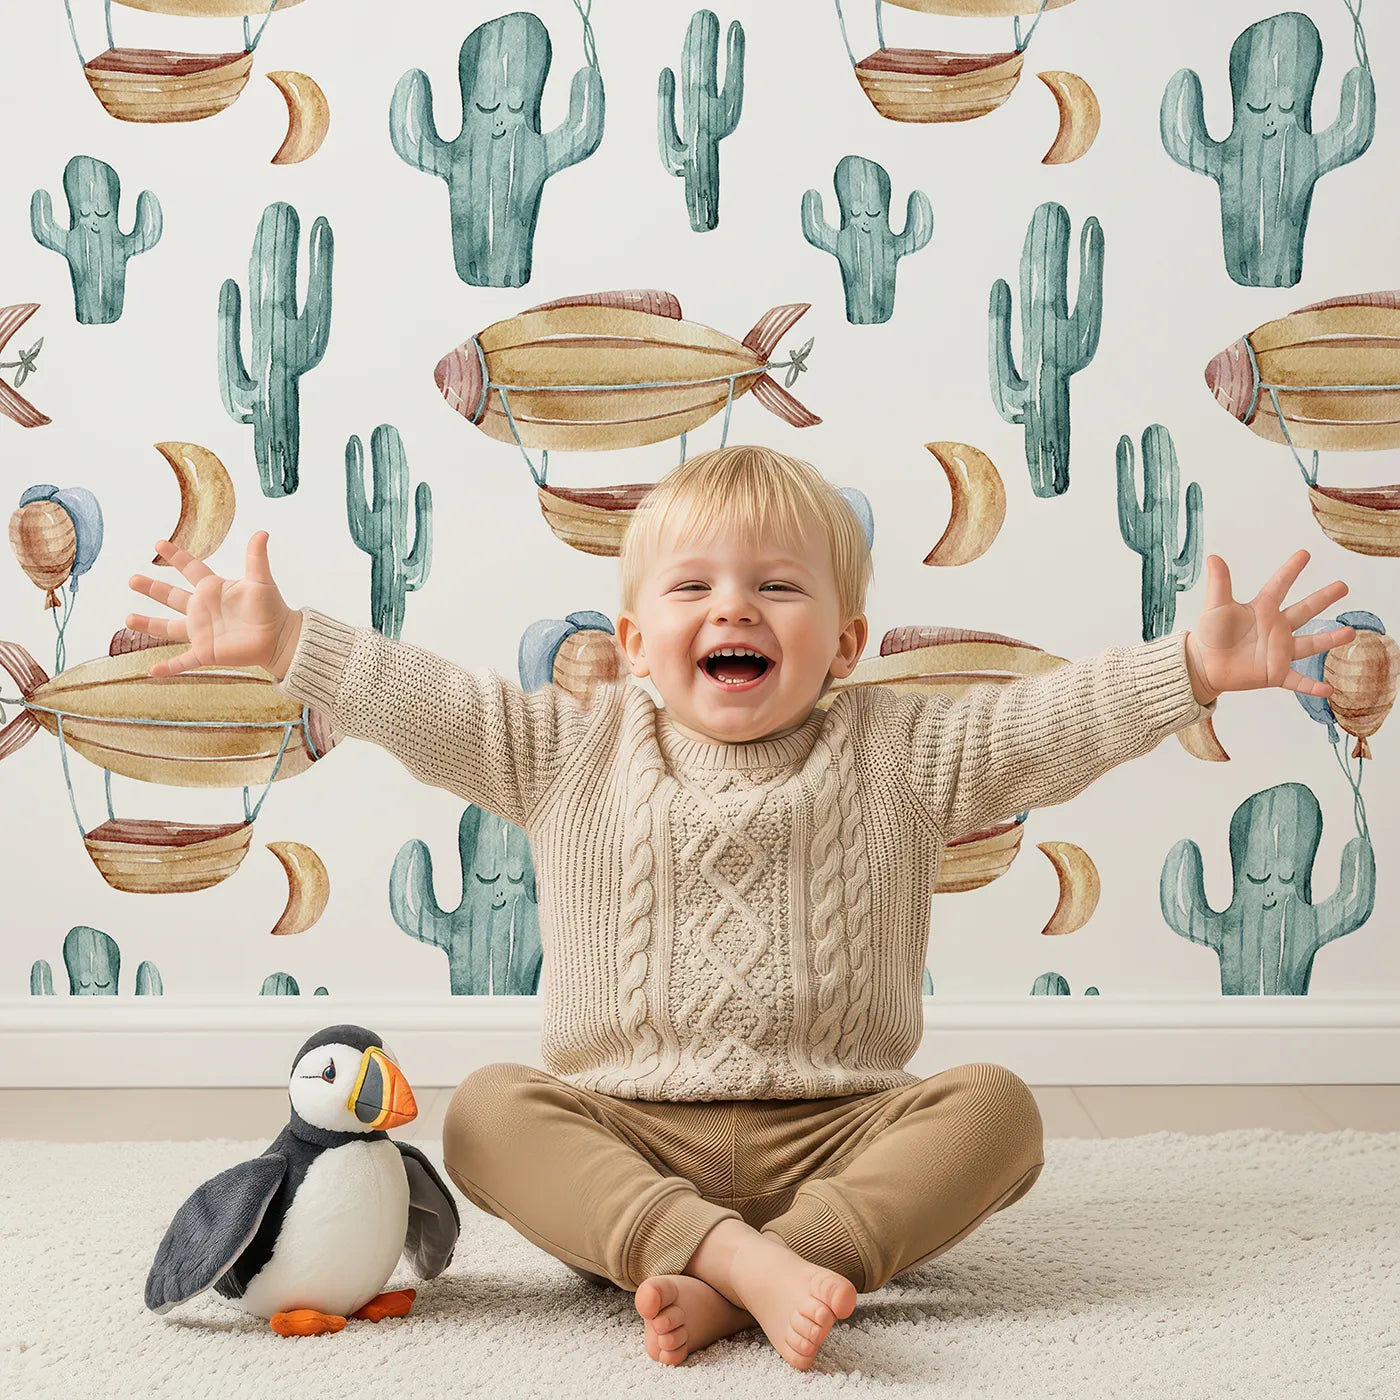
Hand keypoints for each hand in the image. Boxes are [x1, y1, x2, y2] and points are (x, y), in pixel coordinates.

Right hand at [126, 532, 300, 678]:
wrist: (279, 638)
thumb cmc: (271, 607)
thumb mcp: (261, 580)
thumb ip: (256, 557)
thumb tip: (262, 532)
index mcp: (213, 589)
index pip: (191, 569)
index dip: (176, 556)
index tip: (159, 544)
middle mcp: (202, 609)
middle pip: (171, 596)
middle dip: (152, 588)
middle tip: (132, 579)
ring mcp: (202, 631)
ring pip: (168, 628)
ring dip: (149, 624)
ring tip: (128, 618)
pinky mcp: (206, 652)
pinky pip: (183, 661)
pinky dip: (169, 667)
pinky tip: (151, 671)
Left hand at [1184, 549, 1355, 704]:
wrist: (1203, 664)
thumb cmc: (1210, 634)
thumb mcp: (1215, 606)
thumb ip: (1219, 583)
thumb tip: (1213, 557)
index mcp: (1262, 609)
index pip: (1280, 585)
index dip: (1291, 569)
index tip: (1305, 554)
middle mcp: (1276, 628)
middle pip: (1304, 610)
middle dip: (1323, 598)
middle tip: (1343, 586)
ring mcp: (1278, 651)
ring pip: (1310, 644)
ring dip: (1329, 639)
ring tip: (1350, 633)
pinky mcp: (1275, 673)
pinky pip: (1297, 681)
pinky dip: (1312, 686)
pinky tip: (1328, 690)